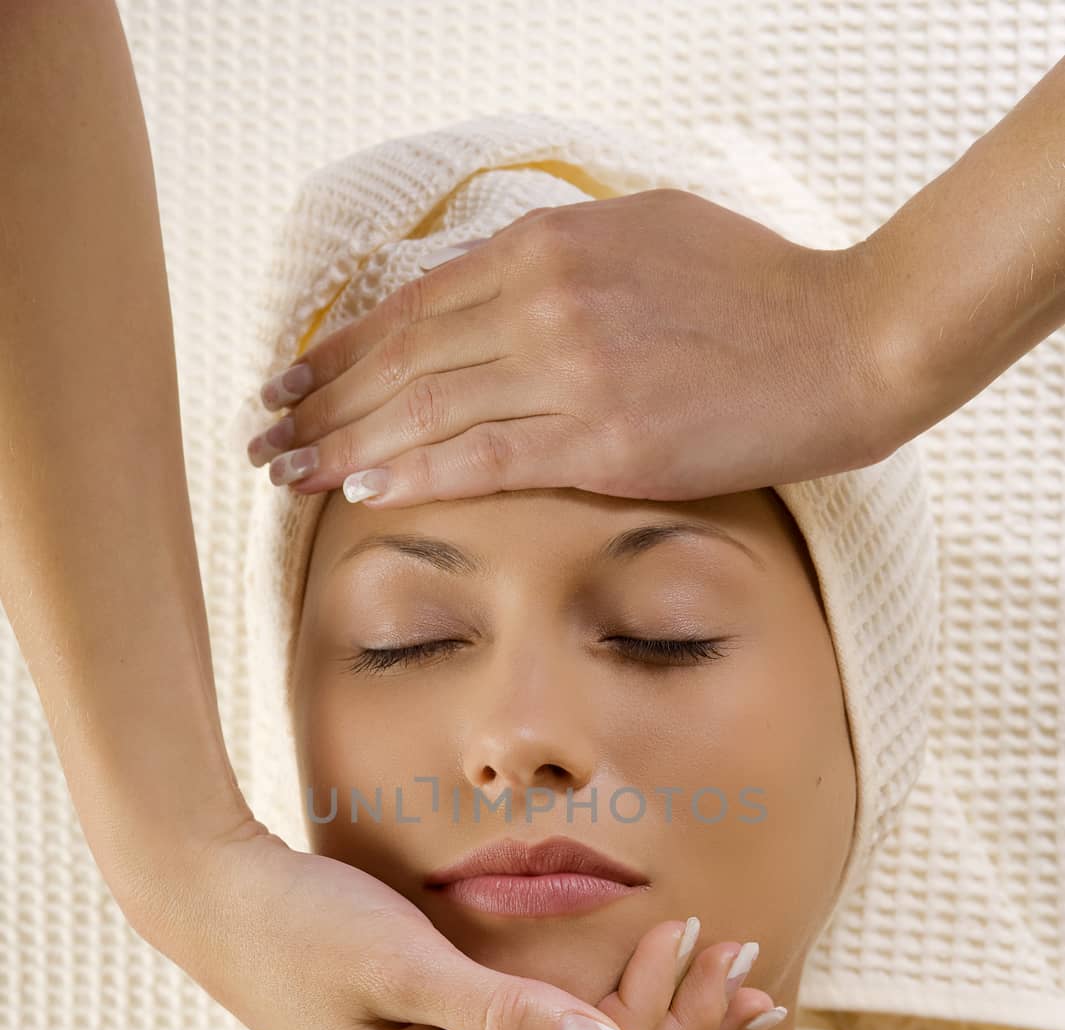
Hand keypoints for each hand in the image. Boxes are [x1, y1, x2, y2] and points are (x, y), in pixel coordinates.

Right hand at [135, 816, 778, 1029]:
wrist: (217, 899)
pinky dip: (612, 1017)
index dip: (649, 1021)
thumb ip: (512, 1015)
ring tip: (732, 974)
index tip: (688, 935)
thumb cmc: (299, 925)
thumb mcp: (403, 964)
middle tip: (746, 964)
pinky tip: (659, 988)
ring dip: (659, 1028)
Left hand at [247, 189, 901, 507]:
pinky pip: (487, 458)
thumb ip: (559, 256)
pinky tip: (363, 488)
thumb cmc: (757, 287)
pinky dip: (417, 472)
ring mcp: (574, 371)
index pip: (415, 304)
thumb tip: (490, 285)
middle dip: (320, 401)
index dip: (342, 348)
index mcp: (551, 244)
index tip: (293, 379)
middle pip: (403, 358)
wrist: (849, 338)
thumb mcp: (646, 231)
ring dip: (345, 442)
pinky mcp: (607, 440)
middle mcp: (547, 300)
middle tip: (264, 437)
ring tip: (288, 472)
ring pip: (429, 409)